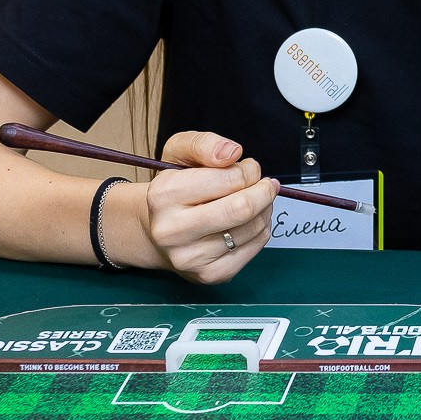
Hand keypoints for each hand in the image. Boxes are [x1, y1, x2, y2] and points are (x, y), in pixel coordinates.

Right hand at [134, 131, 277, 283]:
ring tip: (253, 200)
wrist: (156, 232)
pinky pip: (256, 247)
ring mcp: (190, 257)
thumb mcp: (179, 153)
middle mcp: (172, 230)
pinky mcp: (210, 275)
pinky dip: (261, 228)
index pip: (230, 179)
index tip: (246, 168)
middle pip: (242, 208)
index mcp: (163, 195)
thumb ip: (205, 144)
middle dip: (263, 191)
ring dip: (264, 208)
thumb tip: (232, 153)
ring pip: (254, 227)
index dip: (248, 170)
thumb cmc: (174, 189)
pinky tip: (247, 221)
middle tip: (263, 184)